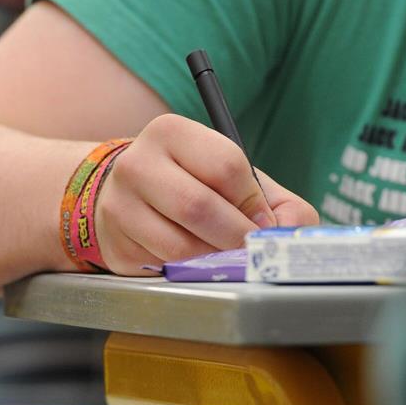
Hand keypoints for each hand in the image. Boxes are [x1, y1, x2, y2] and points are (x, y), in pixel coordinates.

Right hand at [94, 114, 318, 274]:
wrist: (129, 196)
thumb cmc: (193, 184)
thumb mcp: (235, 179)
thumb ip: (278, 203)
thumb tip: (289, 235)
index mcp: (170, 132)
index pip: (225, 165)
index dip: (253, 202)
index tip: (261, 221)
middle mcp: (137, 163)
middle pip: (198, 207)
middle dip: (236, 237)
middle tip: (251, 250)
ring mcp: (119, 206)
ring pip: (180, 246)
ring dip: (214, 259)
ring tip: (222, 255)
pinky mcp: (116, 245)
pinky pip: (164, 268)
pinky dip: (189, 272)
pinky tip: (192, 261)